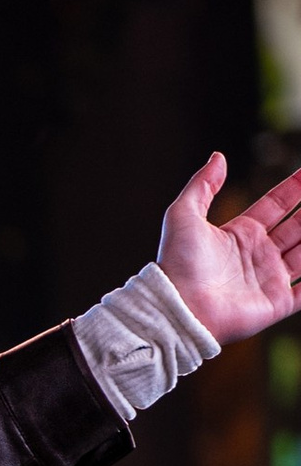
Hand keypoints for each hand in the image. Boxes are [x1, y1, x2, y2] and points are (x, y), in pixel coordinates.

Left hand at [156, 152, 300, 345]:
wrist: (179, 308)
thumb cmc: (177, 264)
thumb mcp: (183, 214)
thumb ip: (203, 185)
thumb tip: (218, 157)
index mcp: (241, 233)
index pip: (276, 204)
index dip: (295, 187)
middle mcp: (258, 255)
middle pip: (297, 226)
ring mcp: (270, 279)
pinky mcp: (277, 303)